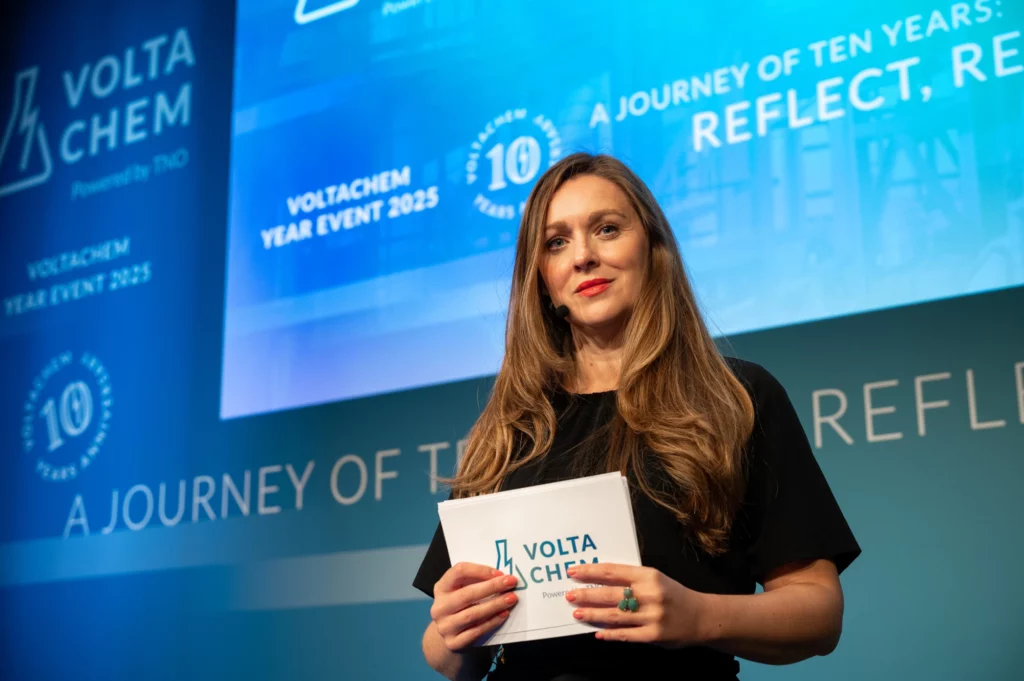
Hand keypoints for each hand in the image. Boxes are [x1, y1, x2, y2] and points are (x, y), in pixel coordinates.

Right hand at [431, 562, 519, 651]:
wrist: (450, 635)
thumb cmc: (462, 606)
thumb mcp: (462, 590)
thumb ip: (476, 581)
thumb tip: (501, 576)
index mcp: (441, 588)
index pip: (458, 572)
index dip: (480, 570)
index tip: (500, 573)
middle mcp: (440, 607)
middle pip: (467, 594)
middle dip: (492, 587)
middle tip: (511, 583)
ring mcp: (445, 626)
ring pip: (472, 614)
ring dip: (495, 605)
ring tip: (511, 599)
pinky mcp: (453, 643)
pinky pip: (476, 631)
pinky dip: (492, 622)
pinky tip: (504, 614)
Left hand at [565, 563, 709, 646]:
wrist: (702, 617)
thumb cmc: (673, 595)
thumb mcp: (656, 579)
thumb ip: (632, 579)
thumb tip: (599, 580)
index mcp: (649, 576)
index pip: (613, 571)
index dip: (590, 571)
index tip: (573, 572)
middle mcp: (650, 594)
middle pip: (611, 594)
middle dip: (587, 594)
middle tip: (569, 595)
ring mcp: (652, 616)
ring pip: (615, 615)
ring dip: (593, 614)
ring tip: (577, 613)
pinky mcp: (654, 635)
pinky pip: (626, 635)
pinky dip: (610, 634)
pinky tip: (597, 633)